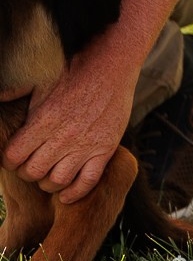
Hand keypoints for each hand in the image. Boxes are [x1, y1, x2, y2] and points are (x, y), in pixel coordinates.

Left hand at [3, 38, 143, 202]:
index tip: (14, 156)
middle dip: (26, 172)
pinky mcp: (106, 149)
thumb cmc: (74, 71)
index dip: (8, 160)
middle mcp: (64, 136)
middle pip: (33, 172)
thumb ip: (14, 91)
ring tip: (49, 174)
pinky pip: (88, 181)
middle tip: (31, 164)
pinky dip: (75, 193)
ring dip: (48, 182)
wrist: (113, 66)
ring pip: (58, 180)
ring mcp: (87, 144)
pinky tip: (66, 194)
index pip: (13, 157)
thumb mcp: (39, 79)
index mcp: (44, 120)